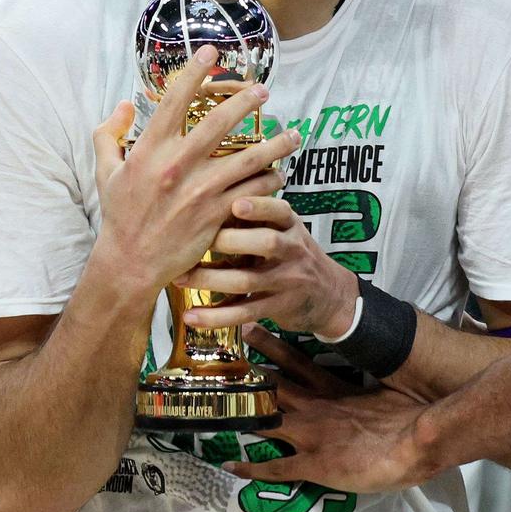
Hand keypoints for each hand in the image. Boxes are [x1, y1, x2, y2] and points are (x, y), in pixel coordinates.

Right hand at [89, 47, 298, 293]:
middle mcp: (176, 165)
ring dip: (274, 144)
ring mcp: (199, 190)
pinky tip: (281, 173)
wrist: (131, 261)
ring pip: (247, 159)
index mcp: (149, 150)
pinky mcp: (216, 213)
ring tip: (293, 134)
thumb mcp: (106, 171)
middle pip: (218, 123)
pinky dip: (270, 180)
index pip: (174, 101)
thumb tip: (124, 104)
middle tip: (263, 90)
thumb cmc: (120, 214)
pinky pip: (252, 191)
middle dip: (244, 102)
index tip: (211, 51)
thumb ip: (109, 134)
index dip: (194, 72)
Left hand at [172, 195, 359, 336]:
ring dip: (211, 280)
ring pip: (249, 280)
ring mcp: (287, 281)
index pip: (280, 211)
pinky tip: (191, 316)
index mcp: (291, 225)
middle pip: (267, 243)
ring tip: (181, 278)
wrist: (329, 294)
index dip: (260, 206)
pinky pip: (245, 312)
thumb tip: (209, 195)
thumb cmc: (292, 254)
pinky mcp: (278, 307)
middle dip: (230, 241)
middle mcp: (293, 250)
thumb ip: (256, 217)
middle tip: (196, 240)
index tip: (235, 203)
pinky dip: (216, 316)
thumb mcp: (285, 230)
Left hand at [227, 369, 435, 493]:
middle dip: (249, 373)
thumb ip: (376, 380)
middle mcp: (317, 407)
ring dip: (243, 414)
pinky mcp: (313, 464)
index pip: (298, 364)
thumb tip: (377, 367)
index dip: (274, 350)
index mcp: (336, 389)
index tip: (254, 333)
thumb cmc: (412, 413)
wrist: (418, 439)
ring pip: (266, 421)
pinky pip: (275, 467)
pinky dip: (251, 468)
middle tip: (223, 359)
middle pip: (275, 385)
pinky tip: (229, 467)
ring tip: (216, 407)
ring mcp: (311, 435)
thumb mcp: (392, 388)